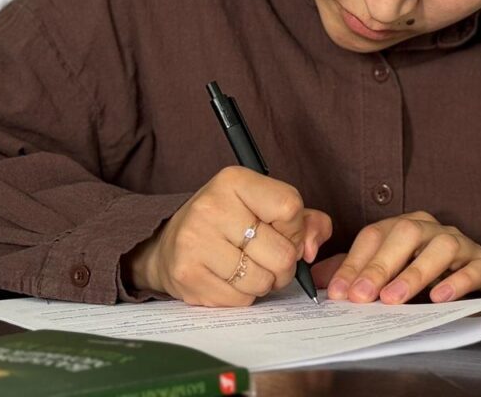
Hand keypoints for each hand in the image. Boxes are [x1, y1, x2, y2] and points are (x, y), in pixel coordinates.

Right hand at [123, 166, 331, 306]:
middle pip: (282, 253)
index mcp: (235, 181)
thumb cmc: (230, 224)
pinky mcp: (187, 274)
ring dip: (264, 282)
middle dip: (284, 265)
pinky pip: (240, 300)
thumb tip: (310, 250)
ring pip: (262, 281)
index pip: (289, 207)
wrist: (170, 244)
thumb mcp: (267, 208)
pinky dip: (242, 296)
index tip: (283, 232)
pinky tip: (229, 279)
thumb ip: (306, 222)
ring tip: (247, 268)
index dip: (295, 229)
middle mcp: (212, 206)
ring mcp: (196, 241)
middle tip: (268, 259)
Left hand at [317, 211, 480, 304]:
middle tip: (362, 296)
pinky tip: (441, 296)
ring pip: (440, 247)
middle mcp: (433, 229)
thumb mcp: (391, 271)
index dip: (355, 262)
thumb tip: (318, 280)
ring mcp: (462, 244)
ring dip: (415, 272)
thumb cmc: (431, 272)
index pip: (375, 235)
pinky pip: (476, 267)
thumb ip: (357, 272)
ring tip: (395, 298)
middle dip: (381, 265)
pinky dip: (459, 280)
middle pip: (405, 234)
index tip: (339, 292)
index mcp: (406, 227)